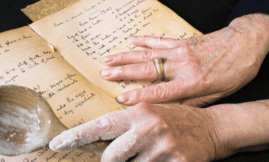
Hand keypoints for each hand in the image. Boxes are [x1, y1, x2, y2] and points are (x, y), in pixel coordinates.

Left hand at [49, 103, 219, 161]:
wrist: (212, 127)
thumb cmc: (175, 120)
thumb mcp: (148, 114)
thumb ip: (124, 126)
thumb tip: (96, 141)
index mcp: (138, 113)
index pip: (100, 125)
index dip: (75, 136)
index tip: (57, 144)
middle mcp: (148, 128)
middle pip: (111, 157)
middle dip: (113, 159)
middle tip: (130, 152)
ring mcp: (162, 148)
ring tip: (153, 152)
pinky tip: (164, 157)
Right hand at [101, 14, 268, 106]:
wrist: (246, 44)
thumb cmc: (234, 72)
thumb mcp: (216, 95)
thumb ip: (192, 103)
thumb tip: (171, 110)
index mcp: (191, 83)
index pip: (159, 92)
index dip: (139, 96)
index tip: (121, 97)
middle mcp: (182, 66)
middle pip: (147, 70)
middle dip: (123, 72)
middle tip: (104, 73)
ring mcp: (180, 51)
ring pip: (148, 54)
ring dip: (126, 56)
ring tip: (108, 58)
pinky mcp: (181, 42)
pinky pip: (159, 40)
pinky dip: (144, 40)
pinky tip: (130, 40)